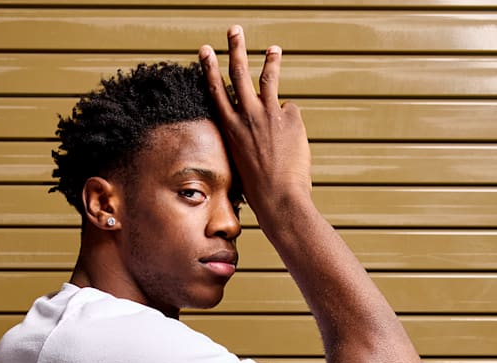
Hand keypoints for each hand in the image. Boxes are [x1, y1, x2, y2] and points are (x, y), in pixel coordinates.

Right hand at [199, 26, 311, 218]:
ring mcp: (270, 114)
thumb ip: (247, 134)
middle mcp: (247, 115)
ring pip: (269, 80)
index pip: (216, 90)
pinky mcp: (291, 118)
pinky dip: (291, 123)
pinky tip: (291, 142)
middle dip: (236, 49)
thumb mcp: (241, 158)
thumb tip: (264, 120)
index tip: (205, 50)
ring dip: (271, 61)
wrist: (278, 198)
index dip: (210, 68)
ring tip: (274, 49)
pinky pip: (291, 112)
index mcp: (230, 127)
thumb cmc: (257, 187)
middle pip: (240, 73)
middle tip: (234, 30)